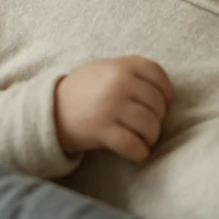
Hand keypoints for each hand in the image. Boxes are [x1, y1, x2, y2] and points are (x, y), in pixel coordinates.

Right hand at [54, 56, 173, 162]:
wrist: (51, 109)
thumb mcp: (108, 68)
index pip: (159, 77)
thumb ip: (134, 71)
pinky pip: (134, 146)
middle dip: (157, 119)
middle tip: (147, 125)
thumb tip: (167, 93)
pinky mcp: (102, 131)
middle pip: (158, 105)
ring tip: (142, 138)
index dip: (166, 94)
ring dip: (151, 137)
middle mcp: (119, 83)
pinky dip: (140, 153)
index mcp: (122, 65)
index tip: (164, 104)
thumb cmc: (86, 89)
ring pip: (150, 127)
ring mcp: (111, 106)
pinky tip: (136, 151)